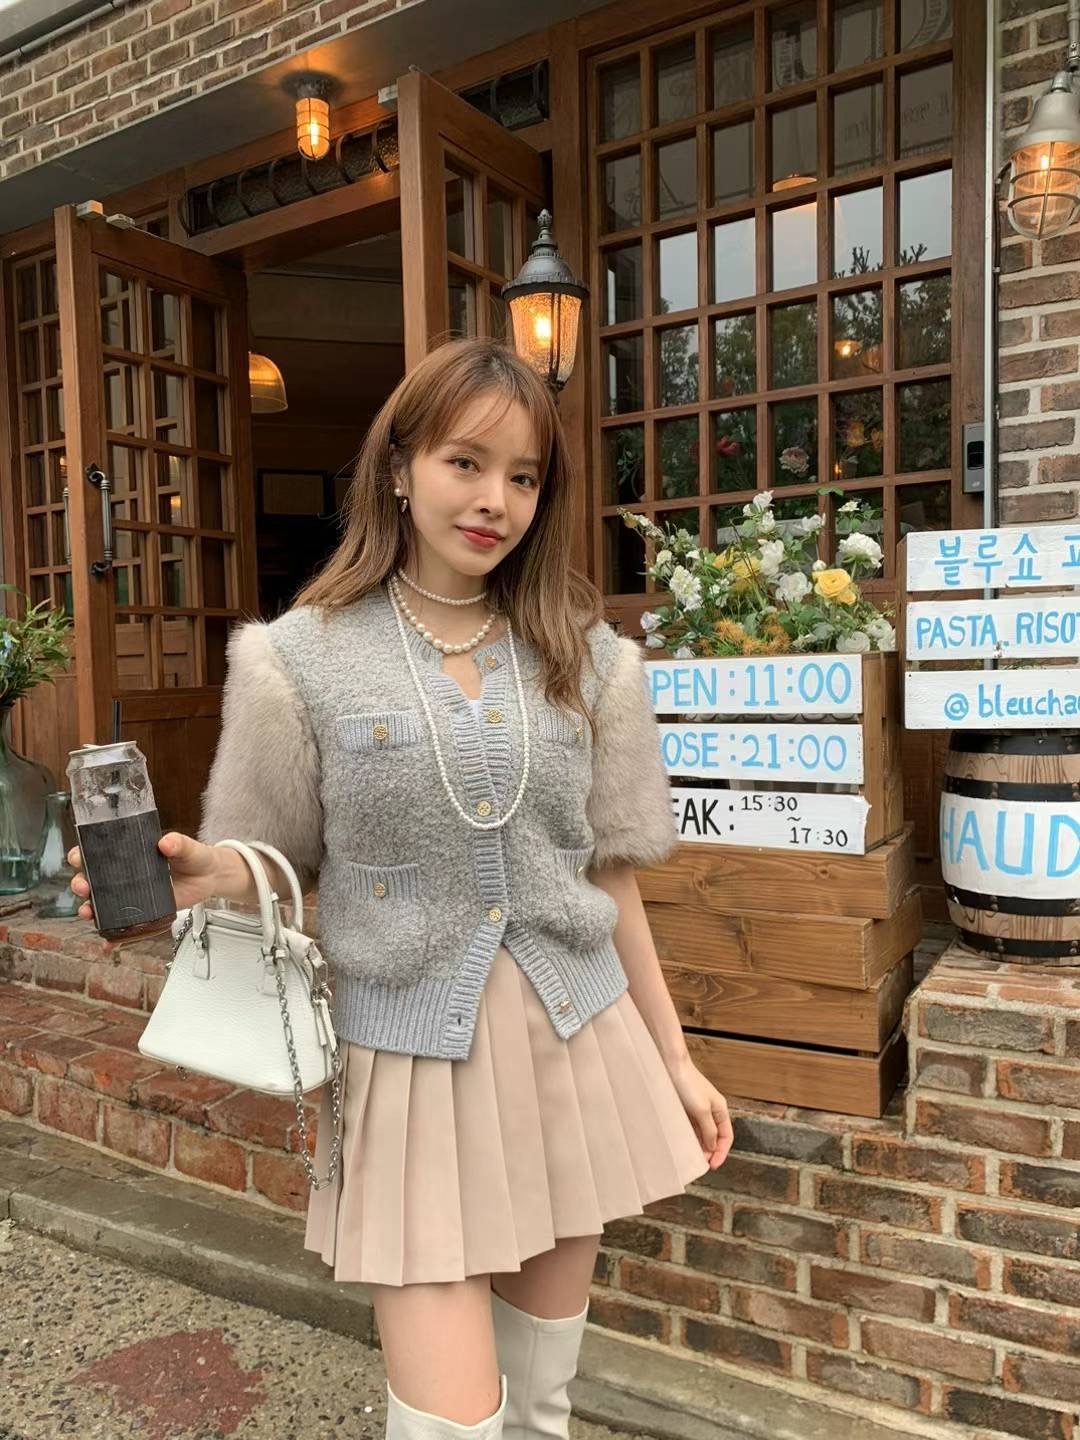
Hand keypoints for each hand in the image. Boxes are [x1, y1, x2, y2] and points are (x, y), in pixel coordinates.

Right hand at [67, 832, 225, 923]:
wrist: (208, 877)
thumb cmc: (193, 856)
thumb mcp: (187, 847)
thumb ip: (178, 843)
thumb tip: (166, 842)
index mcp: (129, 852)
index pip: (97, 851)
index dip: (82, 855)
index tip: (78, 858)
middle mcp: (123, 874)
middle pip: (91, 878)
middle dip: (81, 883)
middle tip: (84, 888)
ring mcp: (129, 894)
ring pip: (100, 903)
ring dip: (89, 909)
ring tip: (88, 913)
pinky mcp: (140, 911)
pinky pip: (120, 924)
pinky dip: (111, 935)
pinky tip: (108, 943)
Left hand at [666, 1055, 733, 1169]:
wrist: (671, 1066)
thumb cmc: (688, 1083)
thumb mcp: (702, 1110)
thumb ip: (709, 1130)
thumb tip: (712, 1146)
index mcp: (720, 1109)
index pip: (726, 1136)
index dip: (722, 1152)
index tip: (713, 1165)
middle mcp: (711, 1110)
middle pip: (714, 1136)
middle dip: (710, 1151)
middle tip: (702, 1164)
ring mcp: (698, 1109)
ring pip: (702, 1133)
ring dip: (699, 1145)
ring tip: (692, 1158)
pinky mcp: (686, 1108)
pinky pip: (691, 1127)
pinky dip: (690, 1137)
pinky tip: (684, 1144)